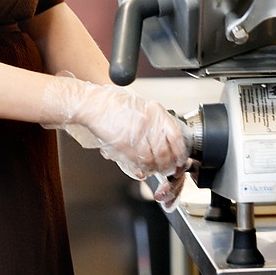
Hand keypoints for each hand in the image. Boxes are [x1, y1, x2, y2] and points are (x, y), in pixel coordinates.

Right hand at [42, 74, 188, 179]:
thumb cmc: (115, 105)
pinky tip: (144, 168)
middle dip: (169, 164)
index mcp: (156, 111)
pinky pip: (139, 161)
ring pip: (153, 159)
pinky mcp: (124, 144)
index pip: (176, 135)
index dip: (180, 151)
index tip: (180, 158)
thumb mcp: (142, 107)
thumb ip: (156, 122)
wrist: (94, 105)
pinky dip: (143, 168)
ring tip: (156, 169)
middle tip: (169, 168)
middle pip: (166, 151)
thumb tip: (167, 139)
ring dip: (156, 168)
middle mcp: (149, 122)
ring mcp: (136, 134)